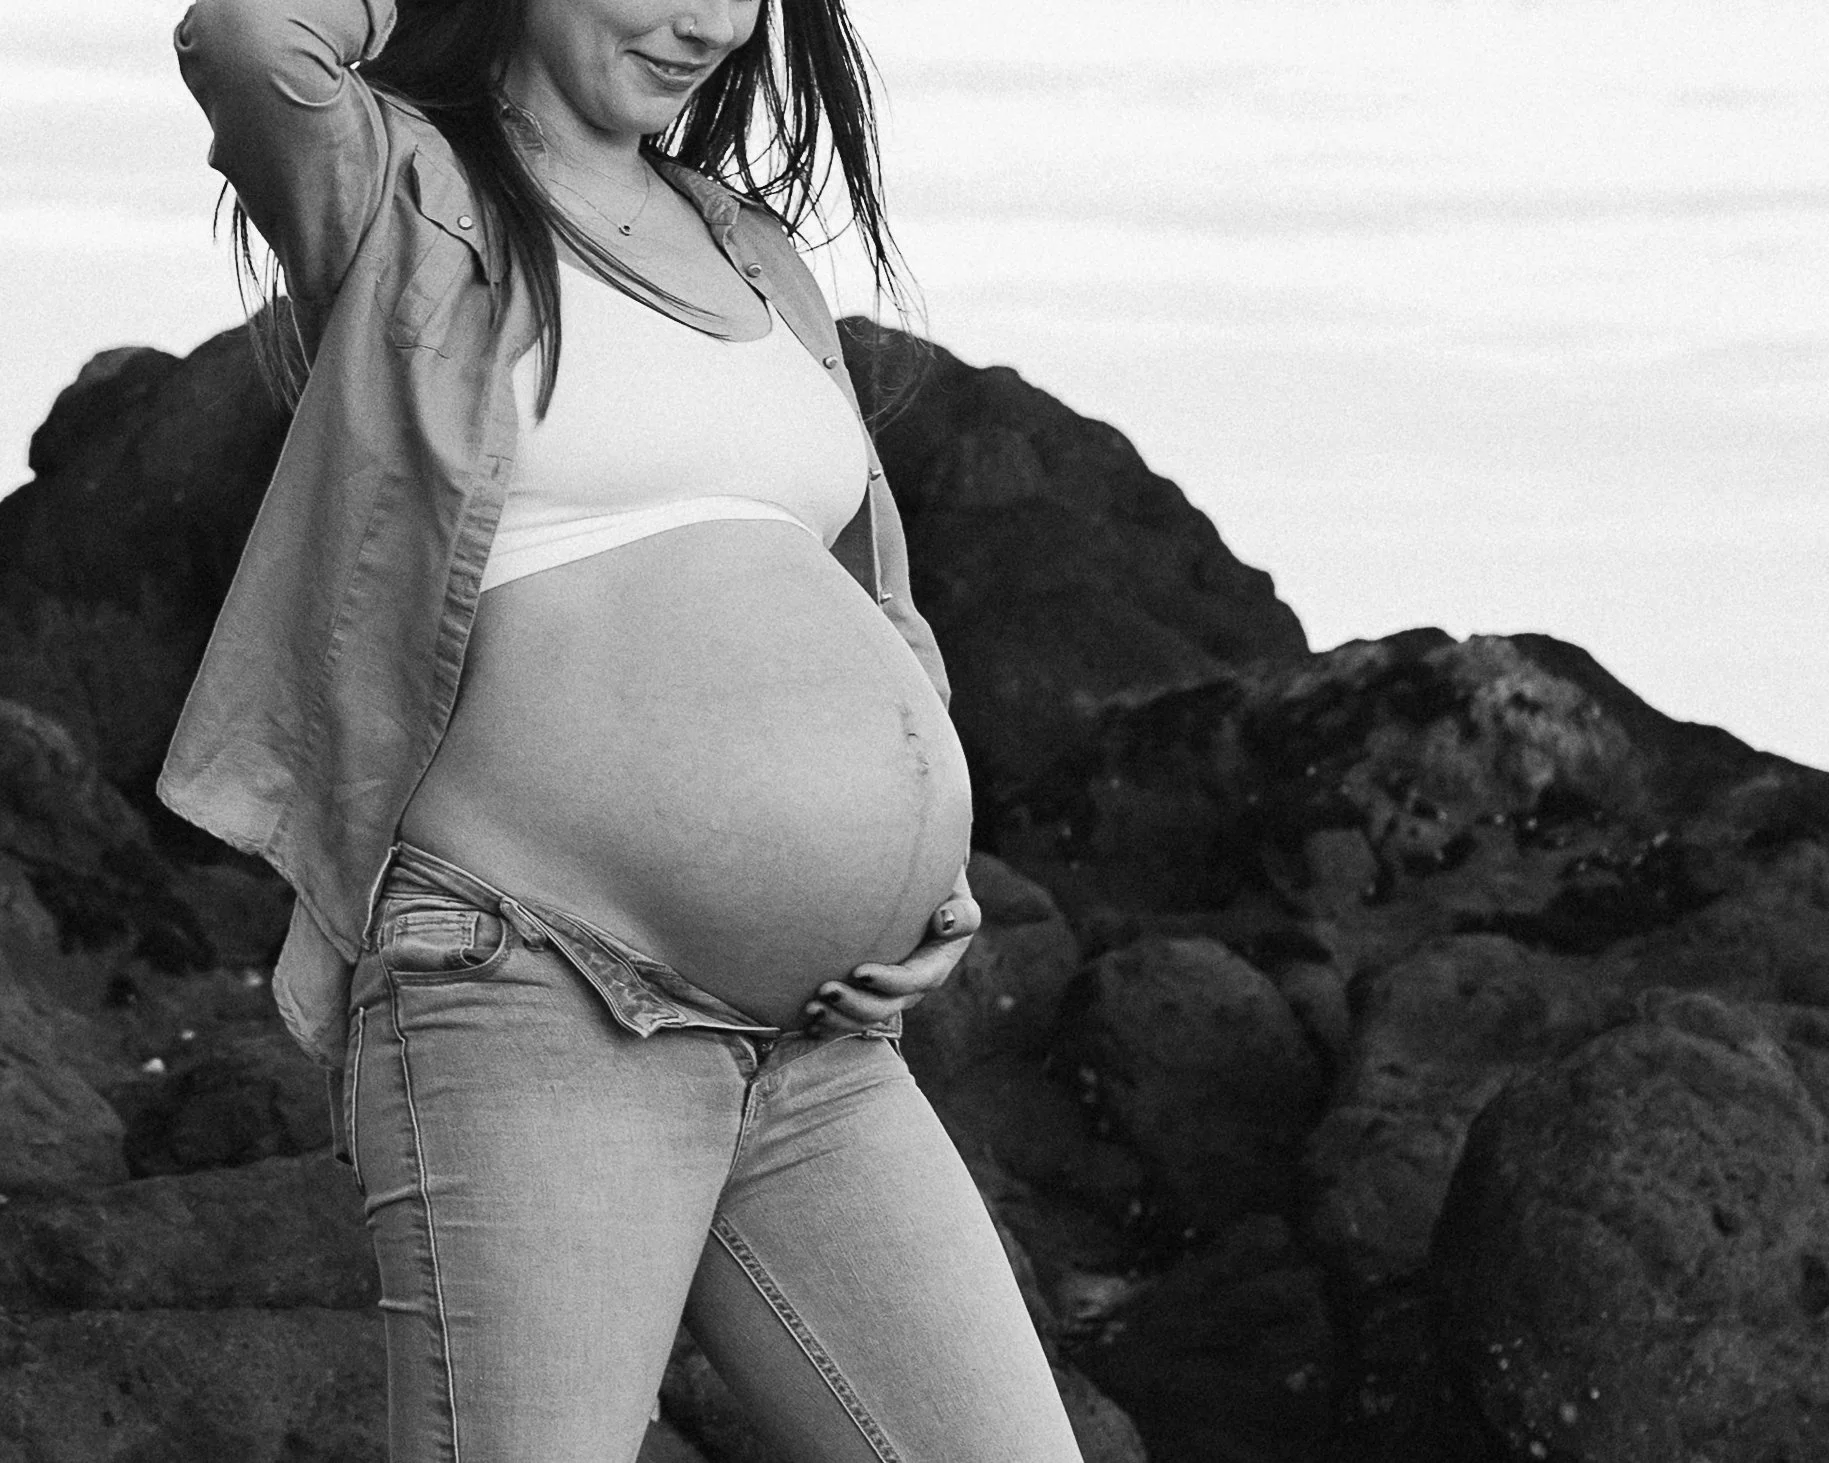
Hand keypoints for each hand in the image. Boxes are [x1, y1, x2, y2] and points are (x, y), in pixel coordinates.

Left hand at [803, 868, 980, 1034]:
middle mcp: (911, 988)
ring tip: (810, 1007)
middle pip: (884, 1008)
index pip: (912, 980)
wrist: (922, 901)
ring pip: (864, 1019)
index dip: (887, 981)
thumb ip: (962, 912)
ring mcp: (888, 996)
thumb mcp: (958, 898)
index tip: (858, 971)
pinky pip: (848, 1017)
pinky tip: (807, 1019)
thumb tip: (944, 921)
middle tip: (824, 990)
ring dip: (837, 1017)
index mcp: (934, 966)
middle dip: (854, 1004)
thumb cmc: (940, 894)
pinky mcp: (869, 996)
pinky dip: (829, 1023)